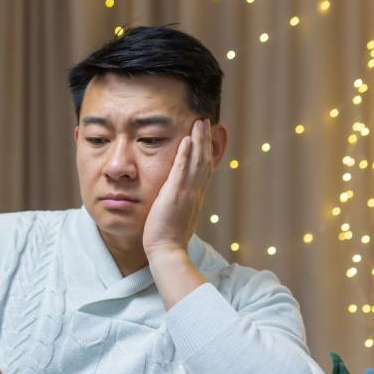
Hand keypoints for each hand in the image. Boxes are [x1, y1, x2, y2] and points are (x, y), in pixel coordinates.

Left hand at [143, 119, 218, 256]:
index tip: (206, 138)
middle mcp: (195, 193)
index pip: (203, 170)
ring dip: (198, 140)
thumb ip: (180, 206)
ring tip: (199, 122)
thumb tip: (179, 202)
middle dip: (205, 140)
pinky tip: (186, 139)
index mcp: (195, 198)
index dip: (206, 152)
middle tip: (206, 122)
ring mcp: (187, 193)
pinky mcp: (175, 195)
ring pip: (196, 161)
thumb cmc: (168, 239)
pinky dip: (185, 154)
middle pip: (204, 161)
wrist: (167, 251)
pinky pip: (181, 170)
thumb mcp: (178, 218)